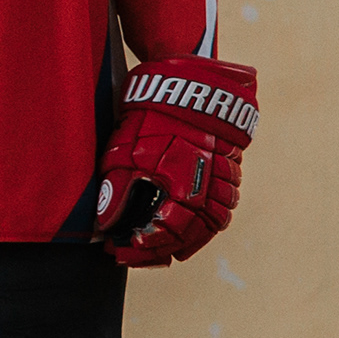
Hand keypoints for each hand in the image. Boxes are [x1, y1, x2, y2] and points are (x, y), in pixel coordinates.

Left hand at [94, 58, 255, 266]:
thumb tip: (107, 225)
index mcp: (183, 185)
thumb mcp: (124, 150)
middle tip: (137, 255)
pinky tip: (189, 228)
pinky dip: (207, 224)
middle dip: (163, 250)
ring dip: (188, 241)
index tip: (122, 250)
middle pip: (192, 234)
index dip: (144, 247)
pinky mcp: (231, 168)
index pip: (167, 232)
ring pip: (213, 223)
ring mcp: (225, 177)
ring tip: (163, 251)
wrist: (187, 82)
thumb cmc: (151, 115)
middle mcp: (210, 186)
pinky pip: (225, 206)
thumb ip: (117, 190)